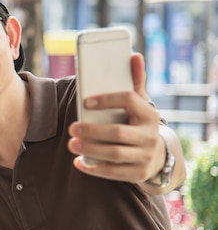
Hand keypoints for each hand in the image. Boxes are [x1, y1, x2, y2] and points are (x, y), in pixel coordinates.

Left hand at [68, 53, 164, 182]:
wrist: (158, 156)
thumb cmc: (139, 124)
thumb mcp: (140, 105)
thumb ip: (135, 83)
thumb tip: (133, 55)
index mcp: (149, 115)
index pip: (130, 100)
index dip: (108, 99)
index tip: (86, 101)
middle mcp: (150, 136)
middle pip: (118, 132)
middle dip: (92, 131)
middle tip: (72, 128)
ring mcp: (145, 156)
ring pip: (115, 154)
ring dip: (90, 149)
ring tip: (71, 144)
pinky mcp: (138, 173)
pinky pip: (114, 172)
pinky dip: (95, 168)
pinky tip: (79, 162)